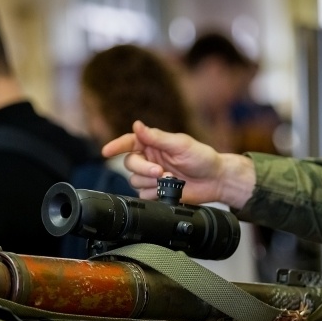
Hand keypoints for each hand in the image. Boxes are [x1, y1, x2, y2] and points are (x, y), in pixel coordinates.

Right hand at [100, 120, 255, 209]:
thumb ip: (156, 137)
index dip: (116, 146)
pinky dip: (155, 193)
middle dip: (144, 169)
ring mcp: (151, 176)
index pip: (129, 142)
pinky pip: (143, 195)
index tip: (106, 151)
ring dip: (151, 182)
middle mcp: (149, 159)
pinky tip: (169, 190)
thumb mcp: (180, 144)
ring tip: (171, 180)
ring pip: (135, 181)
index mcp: (153, 143)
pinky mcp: (155, 192)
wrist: (215, 180)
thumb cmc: (202, 158)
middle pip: (129, 164)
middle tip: (160, 172)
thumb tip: (137, 125)